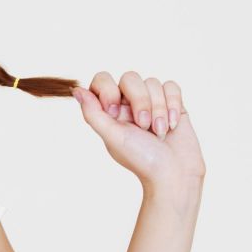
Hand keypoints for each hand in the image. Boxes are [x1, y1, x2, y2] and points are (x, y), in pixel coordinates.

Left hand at [71, 71, 205, 188]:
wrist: (174, 173)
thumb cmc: (141, 159)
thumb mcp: (112, 137)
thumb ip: (93, 113)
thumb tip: (77, 90)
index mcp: (109, 110)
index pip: (102, 80)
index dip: (108, 90)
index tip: (113, 112)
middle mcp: (128, 103)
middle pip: (130, 77)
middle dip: (140, 101)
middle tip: (143, 126)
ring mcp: (151, 102)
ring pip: (152, 82)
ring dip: (158, 108)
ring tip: (159, 132)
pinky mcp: (172, 103)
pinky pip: (171, 86)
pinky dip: (173, 104)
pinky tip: (172, 125)